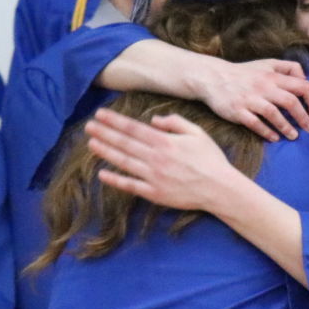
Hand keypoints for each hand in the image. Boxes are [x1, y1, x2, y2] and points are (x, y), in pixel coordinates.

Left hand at [85, 108, 243, 213]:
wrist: (220, 189)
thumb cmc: (210, 159)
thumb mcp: (197, 133)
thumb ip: (175, 122)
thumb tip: (154, 121)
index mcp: (166, 141)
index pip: (134, 128)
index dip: (115, 121)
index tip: (100, 114)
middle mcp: (156, 158)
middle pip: (125, 143)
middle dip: (105, 133)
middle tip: (89, 126)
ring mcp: (154, 176)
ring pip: (124, 162)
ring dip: (106, 152)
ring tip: (91, 144)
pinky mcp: (155, 193)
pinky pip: (131, 186)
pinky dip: (115, 180)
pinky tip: (102, 174)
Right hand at [190, 56, 308, 141]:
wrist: (212, 77)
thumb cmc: (244, 73)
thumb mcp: (267, 64)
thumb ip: (288, 68)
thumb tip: (307, 79)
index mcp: (273, 75)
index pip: (302, 85)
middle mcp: (263, 86)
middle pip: (291, 101)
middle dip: (304, 117)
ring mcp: (250, 99)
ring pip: (274, 114)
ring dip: (287, 127)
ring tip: (294, 136)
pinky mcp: (237, 111)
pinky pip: (255, 123)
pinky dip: (266, 132)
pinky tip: (274, 138)